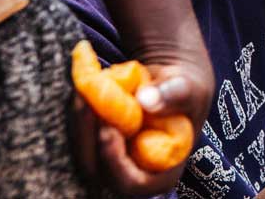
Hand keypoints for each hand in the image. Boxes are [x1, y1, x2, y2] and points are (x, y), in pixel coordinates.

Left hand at [70, 59, 211, 194]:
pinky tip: (82, 91)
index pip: (131, 183)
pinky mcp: (95, 144)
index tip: (108, 130)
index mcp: (161, 173)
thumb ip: (173, 94)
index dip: (115, 163)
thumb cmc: (184, 90)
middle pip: (97, 171)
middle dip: (87, 137)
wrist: (167, 81)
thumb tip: (147, 100)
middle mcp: (132, 173)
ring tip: (84, 90)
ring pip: (82, 154)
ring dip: (78, 123)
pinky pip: (77, 138)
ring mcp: (111, 161)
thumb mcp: (187, 89)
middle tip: (86, 103)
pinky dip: (77, 116)